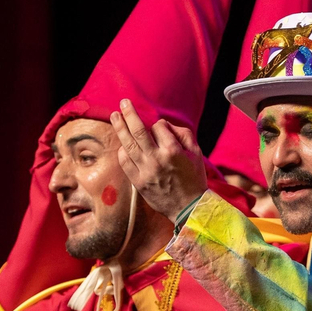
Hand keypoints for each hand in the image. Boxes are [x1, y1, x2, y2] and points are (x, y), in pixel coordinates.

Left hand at [109, 99, 209, 220]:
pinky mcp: (138, 182)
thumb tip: (163, 124)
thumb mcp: (197, 153)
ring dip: (120, 128)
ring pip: (128, 144)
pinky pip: (125, 162)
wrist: (189, 208)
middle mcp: (156, 159)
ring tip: (114, 115)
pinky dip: (123, 151)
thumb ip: (182, 134)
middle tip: (123, 102)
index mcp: (173, 150)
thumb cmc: (194, 178)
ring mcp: (145, 171)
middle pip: (138, 131)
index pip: (159, 127)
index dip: (159, 124)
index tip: (160, 128)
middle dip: (129, 114)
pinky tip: (122, 144)